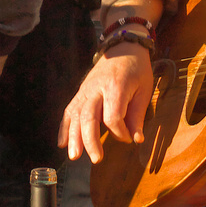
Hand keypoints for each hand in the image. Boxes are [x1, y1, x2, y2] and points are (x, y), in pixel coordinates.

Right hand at [60, 44, 156, 162]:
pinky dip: (64, 127)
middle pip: (88, 117)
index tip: (129, 138)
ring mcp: (85, 90)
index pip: (113, 116)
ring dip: (73, 137)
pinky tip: (62, 142)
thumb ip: (137, 115)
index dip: (120, 132)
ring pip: (75, 115)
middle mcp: (96, 89)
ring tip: (74, 156)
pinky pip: (69, 110)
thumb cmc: (136, 69)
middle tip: (96, 159)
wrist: (122, 47)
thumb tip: (136, 140)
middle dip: (90, 140)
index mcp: (115, 87)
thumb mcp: (144, 89)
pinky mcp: (80, 92)